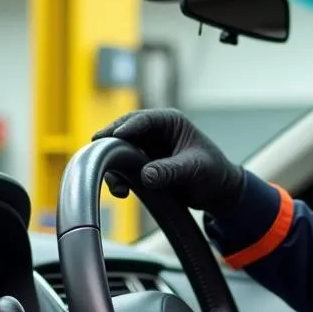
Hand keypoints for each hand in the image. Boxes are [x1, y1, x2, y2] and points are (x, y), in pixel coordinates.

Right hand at [94, 108, 244, 214]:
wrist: (216, 191)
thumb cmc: (213, 172)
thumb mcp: (195, 169)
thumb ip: (171, 170)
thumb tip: (146, 176)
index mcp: (170, 122)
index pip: (144, 119)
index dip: (127, 127)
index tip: (115, 136)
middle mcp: (153, 132)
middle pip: (123, 131)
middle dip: (110, 142)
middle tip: (96, 151)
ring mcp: (145, 149)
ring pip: (118, 151)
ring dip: (113, 166)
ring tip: (117, 186)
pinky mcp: (140, 166)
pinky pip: (122, 170)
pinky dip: (118, 179)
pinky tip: (122, 192)